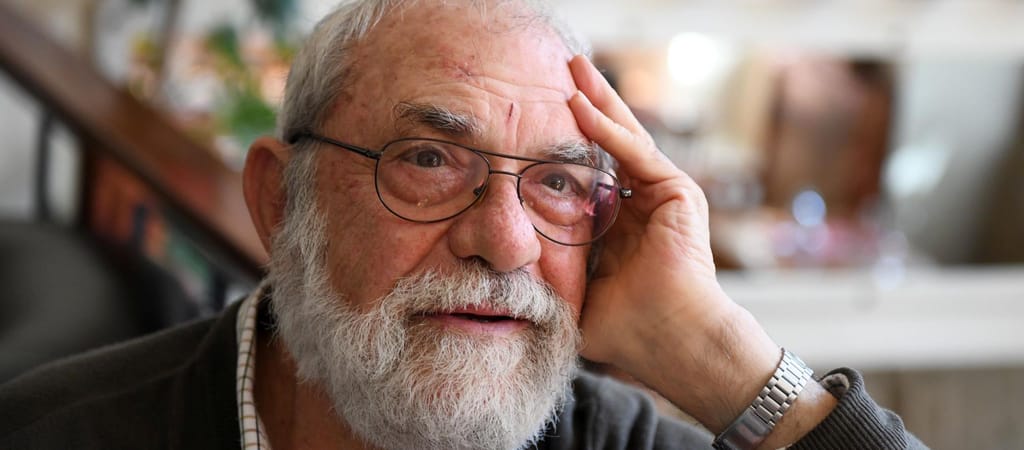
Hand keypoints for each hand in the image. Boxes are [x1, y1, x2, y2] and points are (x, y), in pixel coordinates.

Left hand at [567, 54, 782, 430]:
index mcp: (623, 223)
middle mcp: (644, 203)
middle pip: (610, 144)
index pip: (592, 170)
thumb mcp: (576, 291)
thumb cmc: (626, 329)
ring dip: (597, 101)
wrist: (668, 342)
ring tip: (572, 68)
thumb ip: (553, 273)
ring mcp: (663, 194)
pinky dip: (608, 129)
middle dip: (586, 106)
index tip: (536, 120)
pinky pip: (635, 153)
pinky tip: (581, 105)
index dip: (566, 143)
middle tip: (562, 71)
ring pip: (624, 137)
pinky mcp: (677, 191)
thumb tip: (506, 272)